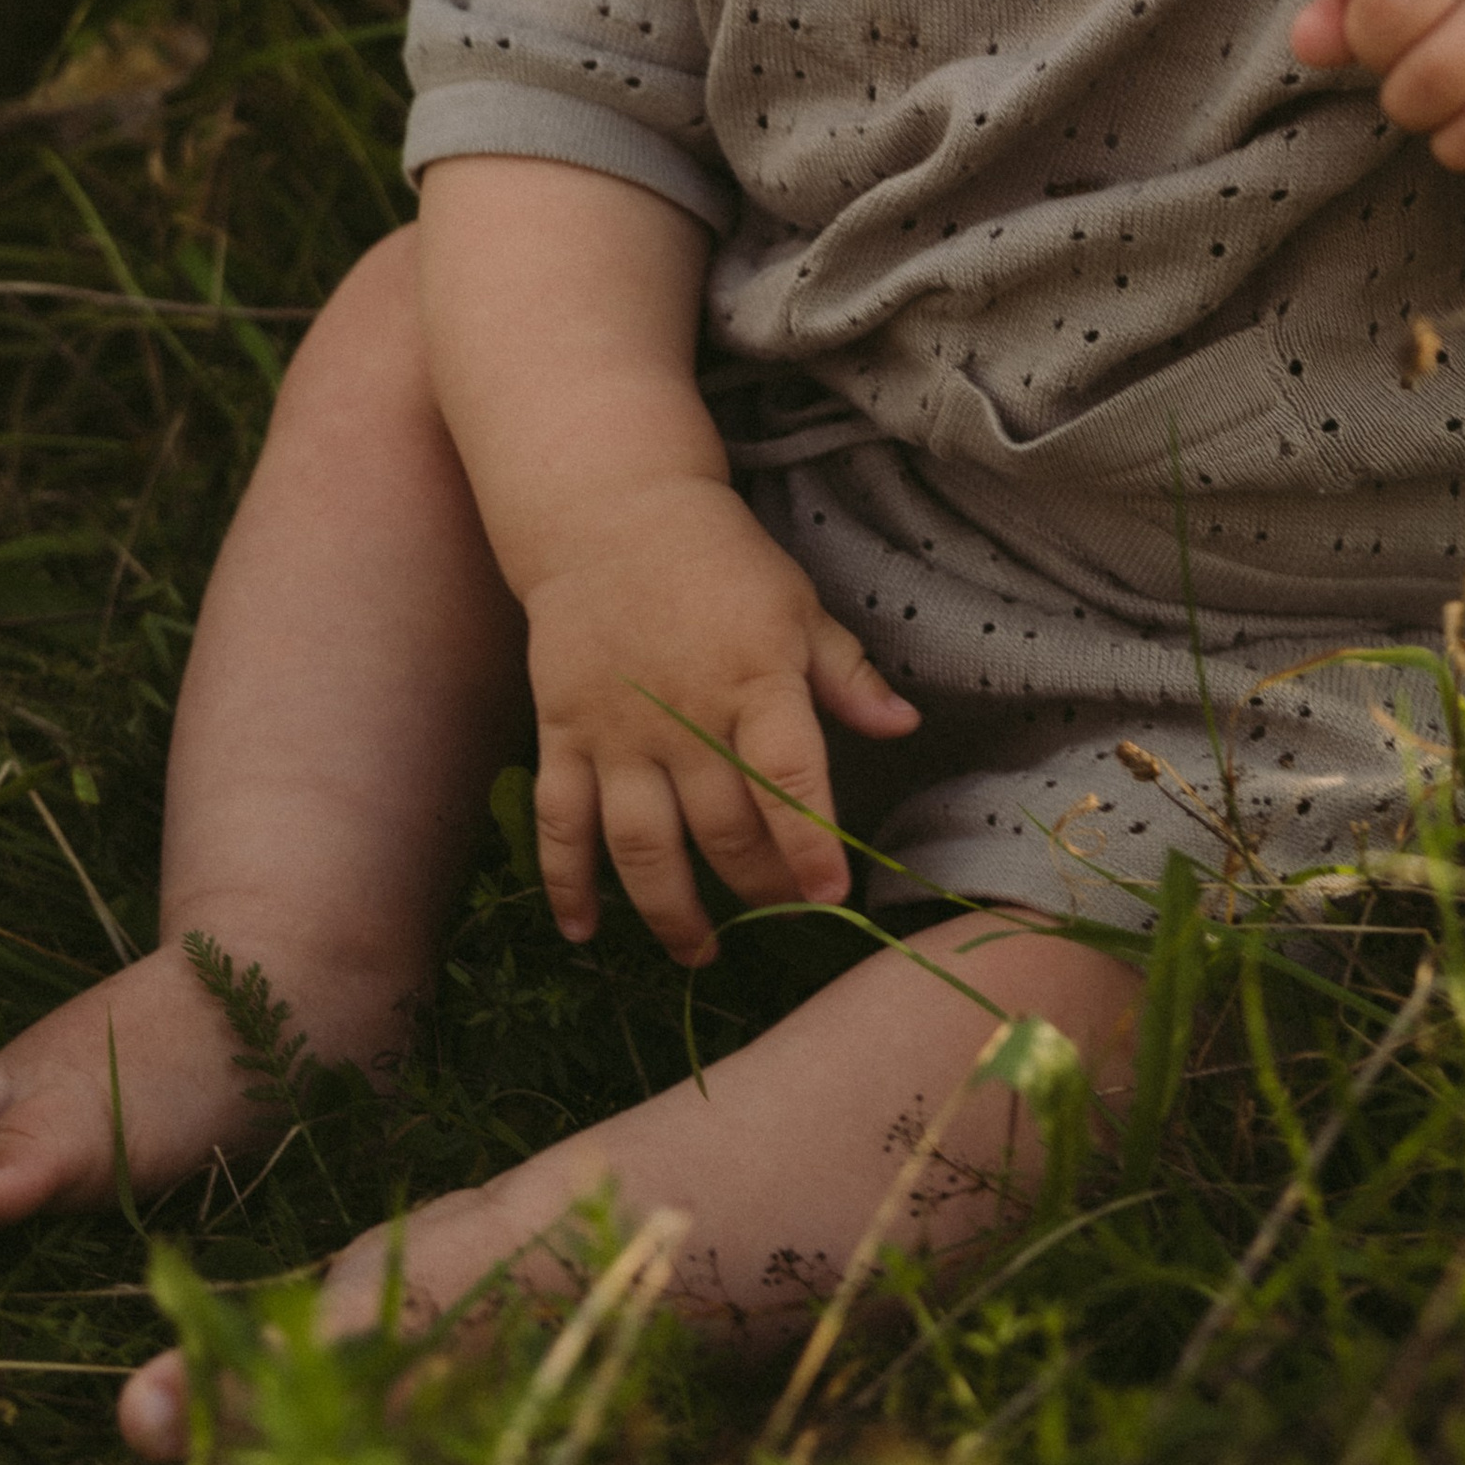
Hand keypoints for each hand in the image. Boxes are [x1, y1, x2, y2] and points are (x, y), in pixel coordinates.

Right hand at [519, 475, 918, 965]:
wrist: (610, 515)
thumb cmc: (720, 561)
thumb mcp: (797, 604)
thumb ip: (846, 674)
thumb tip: (904, 726)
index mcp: (754, 679)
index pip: (787, 776)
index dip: (809, 842)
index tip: (830, 894)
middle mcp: (683, 715)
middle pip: (721, 826)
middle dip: (756, 886)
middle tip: (779, 915)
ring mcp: (616, 730)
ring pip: (641, 843)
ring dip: (670, 910)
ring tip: (700, 949)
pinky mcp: (563, 733)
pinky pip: (561, 821)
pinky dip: (565, 883)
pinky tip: (582, 932)